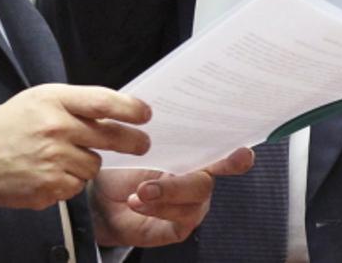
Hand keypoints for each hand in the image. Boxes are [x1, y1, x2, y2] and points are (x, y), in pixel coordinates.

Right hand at [0, 84, 151, 209]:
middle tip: (143, 143)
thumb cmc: (9, 126)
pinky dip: (69, 182)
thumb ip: (73, 104)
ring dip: (86, 163)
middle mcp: (56, 128)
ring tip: (60, 157)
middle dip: (133, 141)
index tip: (145, 114)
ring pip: (94, 165)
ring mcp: (54, 159)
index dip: (130, 108)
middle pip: (110, 135)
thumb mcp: (39, 100)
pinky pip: (77, 186)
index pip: (103, 101)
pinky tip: (49, 173)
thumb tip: (113, 111)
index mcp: (54, 100)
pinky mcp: (50, 186)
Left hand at [90, 147, 254, 247]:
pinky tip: (137, 203)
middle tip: (159, 180)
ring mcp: (191, 204)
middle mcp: (197, 178)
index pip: (222, 151)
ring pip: (193, 201)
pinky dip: (156, 210)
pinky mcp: (180, 226)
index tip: (242, 154)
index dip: (235, 154)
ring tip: (139, 192)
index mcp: (193, 153)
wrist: (99, 196)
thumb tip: (159, 115)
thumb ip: (155, 133)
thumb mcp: (133, 143)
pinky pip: (179, 220)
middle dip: (182, 182)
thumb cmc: (120, 165)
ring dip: (164, 195)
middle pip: (206, 180)